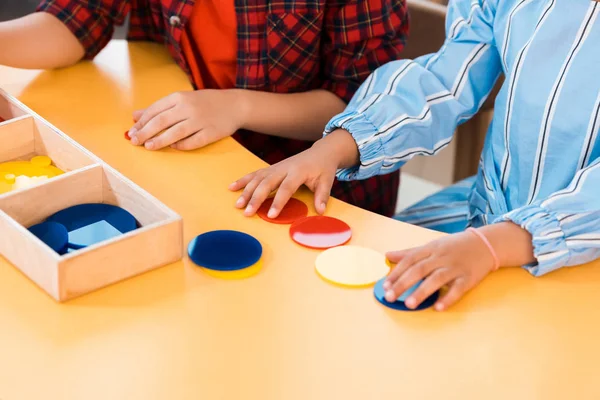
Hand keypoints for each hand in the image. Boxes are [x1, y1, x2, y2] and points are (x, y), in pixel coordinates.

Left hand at [128, 89, 245, 150]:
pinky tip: (173, 147)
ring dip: (159, 141)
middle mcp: (189, 107)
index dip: (142, 122)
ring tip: (148, 147)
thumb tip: (135, 116)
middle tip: (134, 141)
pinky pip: (193, 142)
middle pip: (161, 121)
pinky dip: (182, 146)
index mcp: (180, 97)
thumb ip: (159, 108)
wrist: (234, 105)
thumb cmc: (204, 103)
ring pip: (175, 132)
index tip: (132, 132)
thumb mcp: (181, 99)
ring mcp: (201, 120)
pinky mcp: (211, 133)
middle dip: (145, 132)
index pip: (155, 110)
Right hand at [229, 143, 338, 217]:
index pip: (286, 188)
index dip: (278, 201)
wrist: (319, 153)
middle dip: (256, 198)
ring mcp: (275, 167)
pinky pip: (255, 174)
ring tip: (238, 204)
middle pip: (266, 183)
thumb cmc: (323, 168)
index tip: (271, 215)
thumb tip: (320, 211)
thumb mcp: (327, 181)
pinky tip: (232, 187)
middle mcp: (284, 168)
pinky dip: (243, 180)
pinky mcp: (270, 168)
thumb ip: (322, 196)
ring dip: (246, 191)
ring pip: (258, 178)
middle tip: (247, 212)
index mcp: (298, 171)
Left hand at [383, 230, 497, 310]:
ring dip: (422, 292)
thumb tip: (387, 255)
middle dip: (403, 284)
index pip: (409, 260)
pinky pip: (458, 289)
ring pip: (436, 279)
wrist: (485, 244)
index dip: (396, 273)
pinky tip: (438, 308)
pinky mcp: (468, 278)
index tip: (385, 286)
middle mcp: (441, 257)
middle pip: (419, 270)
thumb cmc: (453, 247)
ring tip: (409, 304)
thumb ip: (409, 252)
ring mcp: (455, 267)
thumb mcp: (431, 246)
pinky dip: (448, 298)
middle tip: (390, 297)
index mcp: (430, 249)